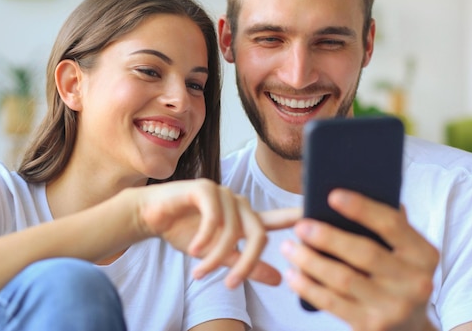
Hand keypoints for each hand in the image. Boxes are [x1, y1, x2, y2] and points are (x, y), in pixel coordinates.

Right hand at [130, 178, 300, 287]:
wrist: (153, 217)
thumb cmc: (186, 232)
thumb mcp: (218, 255)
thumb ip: (246, 265)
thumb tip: (280, 280)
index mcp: (245, 217)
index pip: (278, 219)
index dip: (299, 219)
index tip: (319, 218)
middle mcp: (239, 203)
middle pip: (258, 233)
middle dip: (246, 263)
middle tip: (230, 284)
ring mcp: (223, 193)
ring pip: (232, 230)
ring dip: (216, 256)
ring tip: (200, 272)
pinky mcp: (204, 188)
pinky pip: (214, 215)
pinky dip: (205, 236)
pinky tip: (194, 249)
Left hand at [282, 188, 437, 330]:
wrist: (410, 328)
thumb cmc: (398, 276)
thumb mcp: (405, 252)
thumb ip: (388, 226)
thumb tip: (355, 188)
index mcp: (424, 254)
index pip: (392, 224)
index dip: (361, 208)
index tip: (332, 195)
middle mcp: (415, 282)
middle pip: (364, 253)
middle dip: (327, 237)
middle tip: (300, 226)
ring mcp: (394, 308)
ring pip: (343, 279)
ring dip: (310, 261)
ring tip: (288, 247)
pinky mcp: (372, 326)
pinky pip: (332, 303)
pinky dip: (308, 287)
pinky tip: (292, 274)